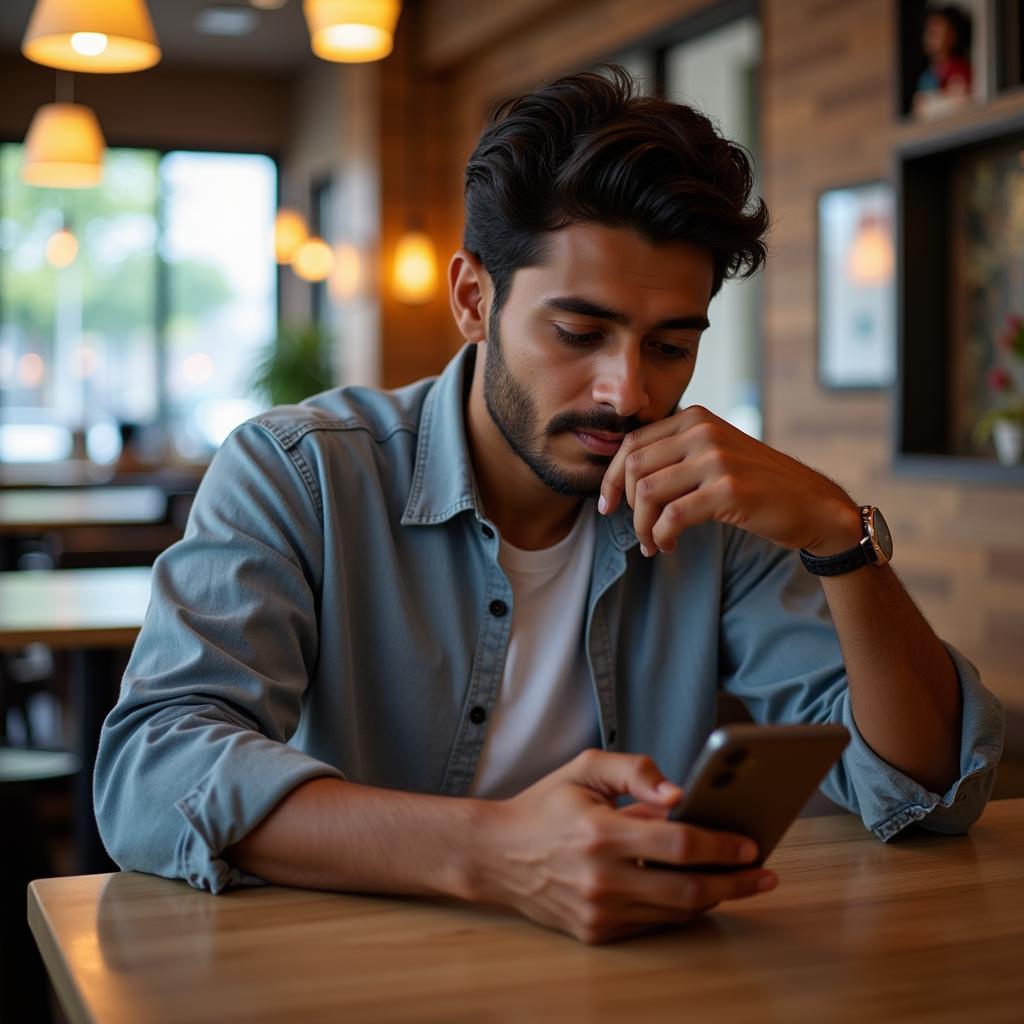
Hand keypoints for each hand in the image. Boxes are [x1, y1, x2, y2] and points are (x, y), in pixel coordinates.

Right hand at [474, 749, 775, 943]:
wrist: (497, 854)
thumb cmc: (545, 806)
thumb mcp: (585, 768)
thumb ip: (635, 770)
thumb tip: (680, 794)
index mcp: (601, 833)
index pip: (681, 844)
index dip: (723, 845)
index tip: (751, 844)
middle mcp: (603, 878)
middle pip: (690, 889)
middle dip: (736, 883)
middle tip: (764, 875)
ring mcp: (600, 911)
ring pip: (677, 912)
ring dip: (714, 898)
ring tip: (738, 882)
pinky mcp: (597, 933)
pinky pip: (654, 924)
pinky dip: (680, 909)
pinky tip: (696, 892)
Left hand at [599, 406, 860, 557]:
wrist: (813, 505)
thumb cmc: (759, 486)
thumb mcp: (715, 455)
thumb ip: (677, 456)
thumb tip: (623, 478)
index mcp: (696, 418)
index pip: (632, 443)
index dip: (611, 478)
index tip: (607, 505)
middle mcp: (703, 431)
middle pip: (634, 467)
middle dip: (623, 505)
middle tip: (635, 532)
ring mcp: (716, 459)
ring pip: (647, 493)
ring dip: (642, 527)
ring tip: (652, 543)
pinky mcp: (728, 490)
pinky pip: (672, 516)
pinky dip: (662, 536)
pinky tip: (669, 546)